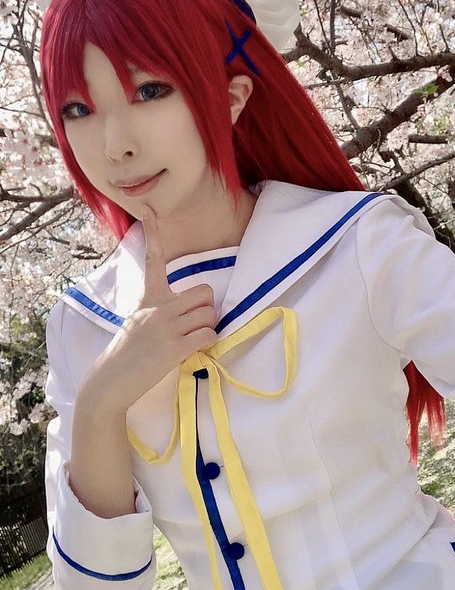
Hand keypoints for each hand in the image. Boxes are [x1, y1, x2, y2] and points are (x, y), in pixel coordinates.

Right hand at [79, 204, 217, 412]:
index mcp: (148, 297)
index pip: (153, 259)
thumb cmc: (126, 352)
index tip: (148, 208)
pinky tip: (195, 349)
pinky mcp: (175, 347)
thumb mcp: (138, 321)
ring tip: (192, 339)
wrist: (110, 381)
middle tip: (195, 323)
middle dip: (206, 308)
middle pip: (205, 292)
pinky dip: (208, 342)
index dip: (153, 232)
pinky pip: (209, 334)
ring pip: (210, 313)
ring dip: (208, 327)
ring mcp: (166, 326)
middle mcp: (158, 306)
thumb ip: (160, 310)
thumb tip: (189, 312)